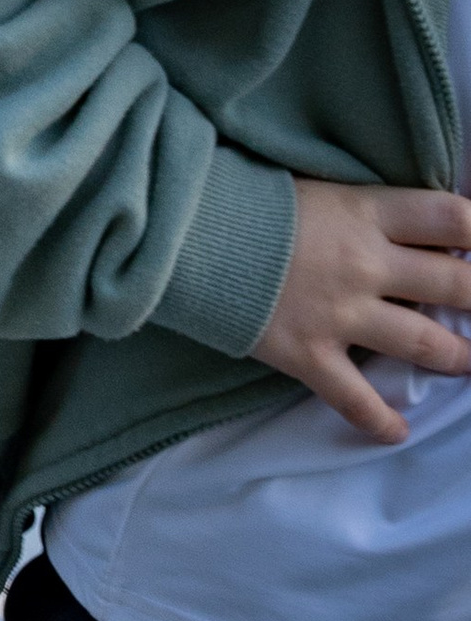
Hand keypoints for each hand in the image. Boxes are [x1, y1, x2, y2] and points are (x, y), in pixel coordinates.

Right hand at [255, 177, 470, 442]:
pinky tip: (398, 431)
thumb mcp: (314, 188)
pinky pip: (357, 399)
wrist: (179, 235)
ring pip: (425, 343)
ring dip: (457, 356)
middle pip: (455, 283)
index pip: (451, 217)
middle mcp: (366, 265)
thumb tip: (410, 230)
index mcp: (366, 213)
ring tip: (468, 362)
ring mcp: (340, 314)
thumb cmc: (241, 201)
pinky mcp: (309, 355)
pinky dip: (381, 421)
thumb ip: (363, 211)